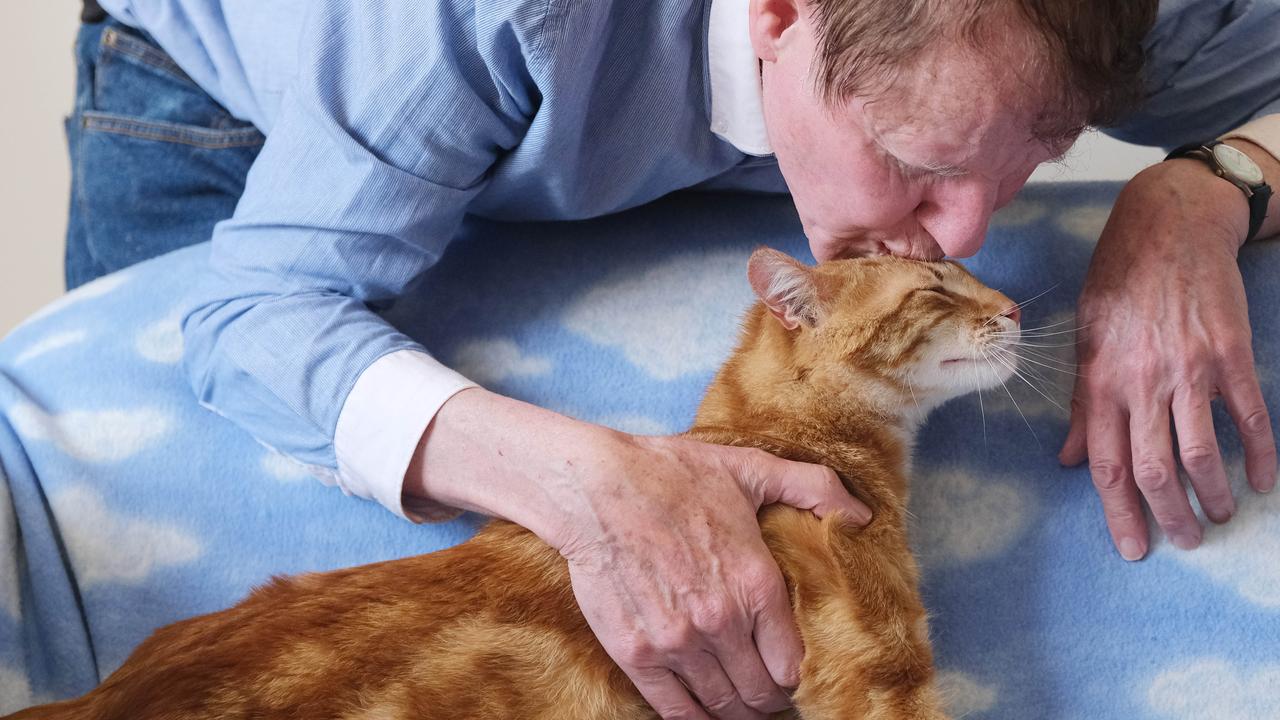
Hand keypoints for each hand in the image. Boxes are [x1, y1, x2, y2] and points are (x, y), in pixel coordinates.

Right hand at [408, 390, 871, 718]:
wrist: (594, 487)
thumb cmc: (671, 474)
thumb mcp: (749, 468)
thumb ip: (814, 488)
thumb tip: (861, 516)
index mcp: (756, 582)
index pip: (794, 665)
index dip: (797, 674)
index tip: (792, 672)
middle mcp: (722, 620)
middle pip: (762, 695)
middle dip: (770, 700)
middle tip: (767, 693)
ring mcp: (677, 642)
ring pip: (724, 706)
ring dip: (737, 713)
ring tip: (742, 707)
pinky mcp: (636, 653)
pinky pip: (676, 711)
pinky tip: (705, 717)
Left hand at [1060, 160, 1276, 559]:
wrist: (1170, 226)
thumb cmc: (1119, 282)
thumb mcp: (1085, 339)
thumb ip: (1083, 404)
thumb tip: (1071, 458)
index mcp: (1101, 380)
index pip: (1107, 463)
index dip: (1119, 512)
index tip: (1132, 547)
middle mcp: (1142, 380)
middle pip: (1153, 468)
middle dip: (1168, 515)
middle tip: (1183, 542)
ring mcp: (1190, 368)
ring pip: (1202, 451)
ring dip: (1212, 494)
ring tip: (1217, 515)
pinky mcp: (1231, 354)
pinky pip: (1249, 416)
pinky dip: (1260, 453)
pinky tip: (1263, 480)